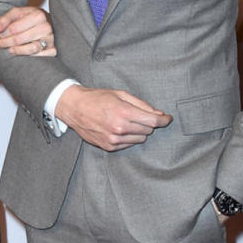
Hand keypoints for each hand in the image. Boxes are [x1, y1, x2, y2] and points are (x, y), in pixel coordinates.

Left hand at [0, 6, 55, 56]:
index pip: (14, 28)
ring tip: (9, 50)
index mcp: (38, 15)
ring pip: (31, 49)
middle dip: (5, 43)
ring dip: (17, 51)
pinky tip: (21, 54)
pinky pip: (40, 57)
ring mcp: (51, 39)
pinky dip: (30, 57)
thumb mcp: (19, 13)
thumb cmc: (31, 18)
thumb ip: (6, 19)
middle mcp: (46, 27)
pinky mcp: (53, 50)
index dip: (3, 34)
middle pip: (20, 39)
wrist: (49, 22)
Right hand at [56, 86, 171, 151]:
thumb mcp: (121, 95)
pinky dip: (129, 137)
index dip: (164, 120)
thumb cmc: (98, 98)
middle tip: (138, 114)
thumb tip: (159, 114)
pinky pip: (129, 144)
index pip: (153, 121)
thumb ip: (141, 105)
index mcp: (124, 113)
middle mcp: (120, 128)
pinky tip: (119, 128)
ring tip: (126, 121)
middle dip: (148, 122)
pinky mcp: (109, 147)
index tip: (168, 119)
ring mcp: (114, 140)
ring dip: (139, 130)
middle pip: (148, 130)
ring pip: (140, 138)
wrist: (75, 108)